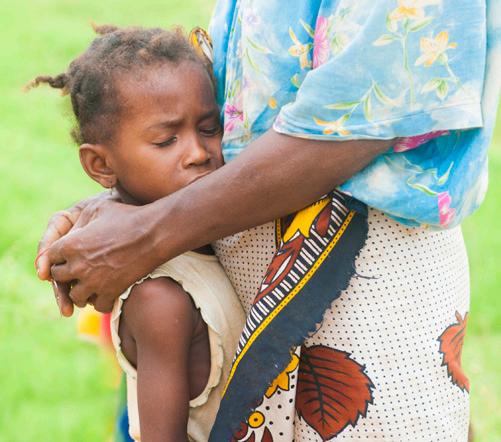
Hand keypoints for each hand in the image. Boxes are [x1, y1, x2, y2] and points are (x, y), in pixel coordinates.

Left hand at [36, 192, 120, 315]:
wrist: (154, 234)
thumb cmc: (128, 216)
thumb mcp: (98, 209)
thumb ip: (78, 222)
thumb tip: (70, 234)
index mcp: (71, 244)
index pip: (49, 257)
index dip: (58, 256)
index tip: (68, 256)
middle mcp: (78, 266)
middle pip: (59, 278)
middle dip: (67, 273)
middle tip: (80, 269)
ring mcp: (94, 282)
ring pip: (76, 296)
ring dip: (81, 290)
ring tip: (91, 284)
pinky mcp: (111, 292)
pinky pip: (97, 306)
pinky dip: (100, 301)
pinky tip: (107, 292)